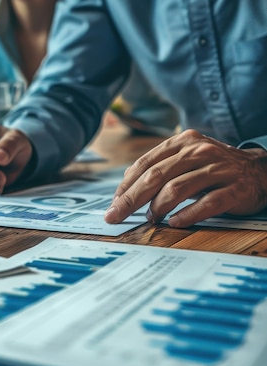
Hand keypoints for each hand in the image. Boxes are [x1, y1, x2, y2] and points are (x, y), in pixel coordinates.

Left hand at [104, 129, 266, 227]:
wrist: (260, 171)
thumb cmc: (215, 167)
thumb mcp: (187, 159)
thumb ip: (160, 167)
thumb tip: (126, 185)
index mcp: (183, 142)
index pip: (146, 163)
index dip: (126, 185)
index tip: (113, 204)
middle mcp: (199, 151)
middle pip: (156, 176)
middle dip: (132, 199)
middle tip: (116, 216)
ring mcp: (218, 169)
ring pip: (178, 188)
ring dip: (158, 207)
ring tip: (151, 219)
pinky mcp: (235, 188)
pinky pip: (207, 203)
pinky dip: (187, 215)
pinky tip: (175, 223)